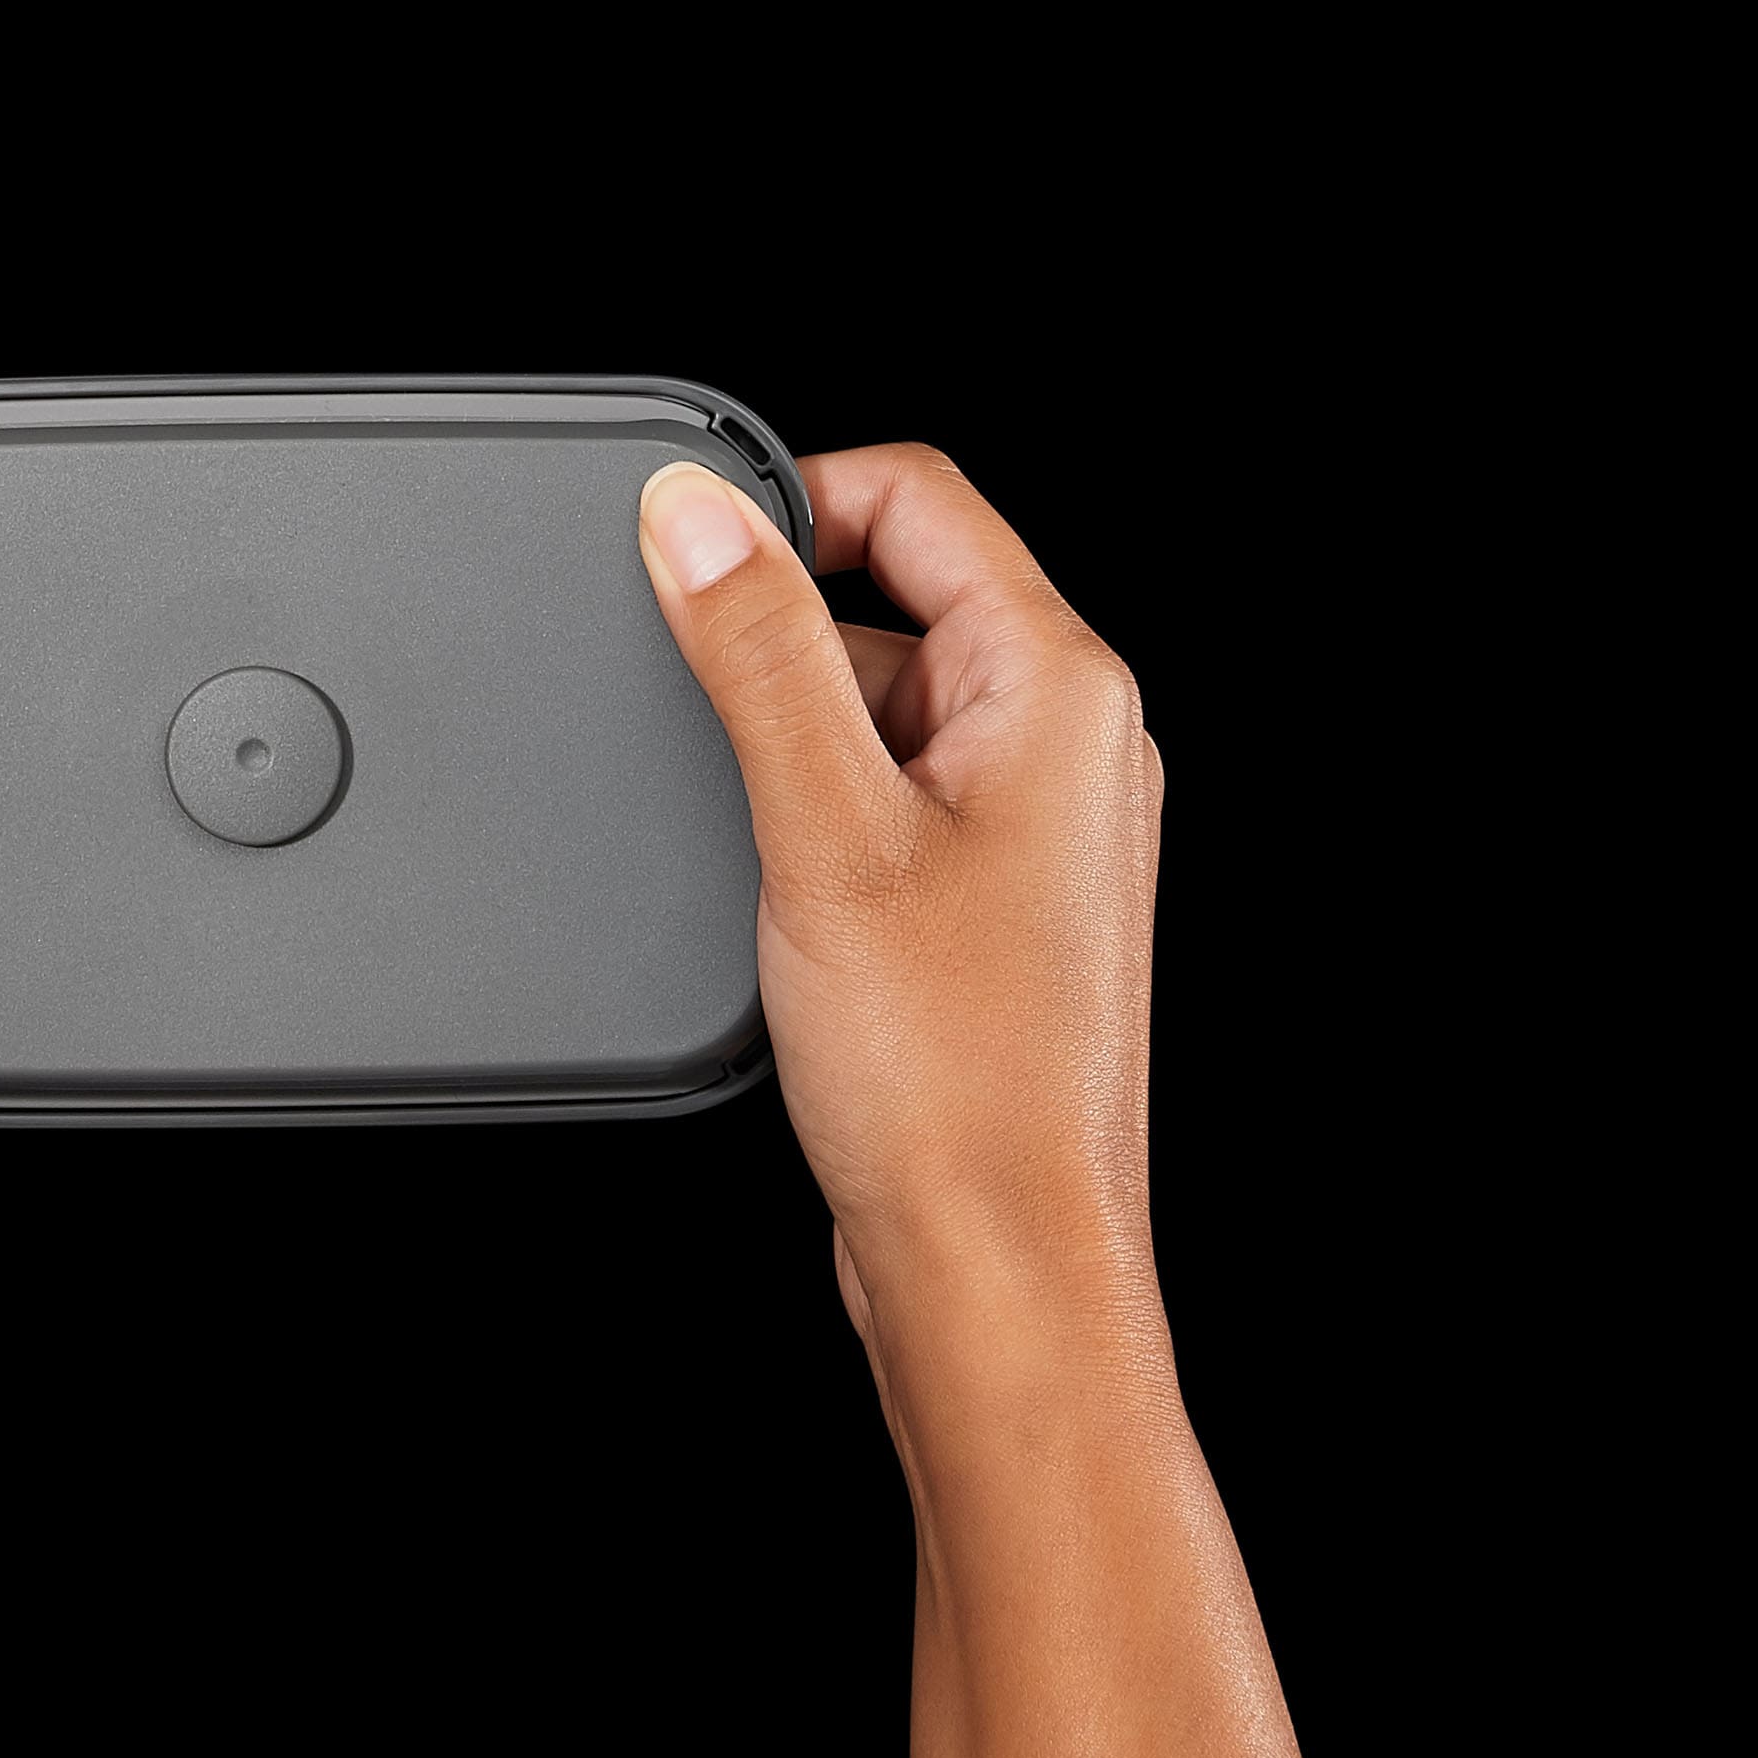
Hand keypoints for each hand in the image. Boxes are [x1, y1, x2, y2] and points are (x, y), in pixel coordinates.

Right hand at [637, 445, 1165, 1353]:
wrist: (996, 1258)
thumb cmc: (953, 1079)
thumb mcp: (824, 829)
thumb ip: (758, 653)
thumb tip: (696, 516)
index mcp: (1061, 689)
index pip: (920, 498)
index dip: (791, 500)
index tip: (687, 548)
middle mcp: (1070, 744)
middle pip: (897, 598)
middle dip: (785, 643)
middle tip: (716, 732)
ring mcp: (1038, 826)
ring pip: (885, 706)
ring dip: (800, 743)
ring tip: (774, 851)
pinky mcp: (992, 900)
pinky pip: (890, 798)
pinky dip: (821, 818)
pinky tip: (790, 898)